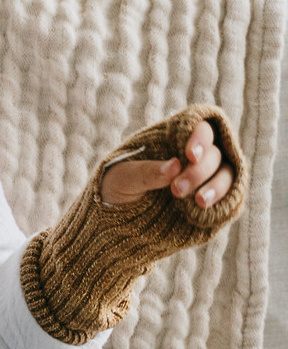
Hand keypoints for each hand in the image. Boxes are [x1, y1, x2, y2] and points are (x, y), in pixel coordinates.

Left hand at [100, 118, 233, 210]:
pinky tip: (208, 209)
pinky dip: (225, 201)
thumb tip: (175, 166)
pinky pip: (231, 196)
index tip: (189, 155)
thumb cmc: (117, 189)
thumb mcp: (122, 179)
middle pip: (215, 151)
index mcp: (174, 139)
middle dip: (199, 170)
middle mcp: (196, 155)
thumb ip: (146, 171)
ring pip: (228, 173)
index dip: (200, 138)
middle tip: (177, 190)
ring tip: (199, 201)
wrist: (117, 221)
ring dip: (217, 186)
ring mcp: (206, 178)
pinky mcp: (212, 201)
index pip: (199, 126)